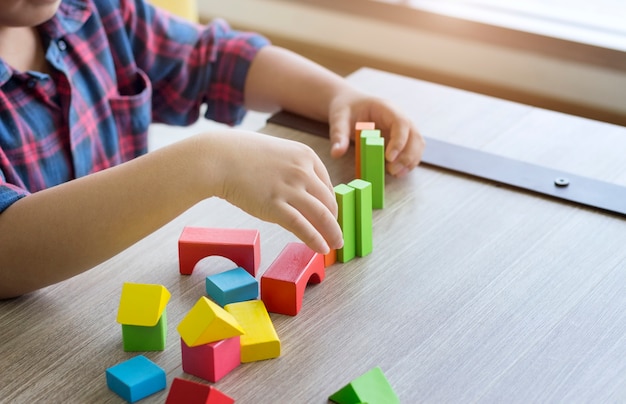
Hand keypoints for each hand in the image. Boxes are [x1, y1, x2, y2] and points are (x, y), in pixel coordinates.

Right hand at [209, 130, 343, 253]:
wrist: (218, 158)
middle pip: (328, 201)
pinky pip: (302, 226)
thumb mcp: (277, 154)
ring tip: (336, 244)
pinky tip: (321, 248)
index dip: (331, 204)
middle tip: (336, 234)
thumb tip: (303, 192)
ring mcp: (290, 189)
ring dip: (332, 233)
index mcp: (305, 156)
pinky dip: (315, 239)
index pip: (327, 185)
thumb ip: (293, 170)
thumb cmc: (242, 156)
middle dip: (334, 220)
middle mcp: (302, 171)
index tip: (330, 216)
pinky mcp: (275, 206)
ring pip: (321, 215)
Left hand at [327, 90, 424, 177]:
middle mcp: (399, 118)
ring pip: (417, 145)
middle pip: (414, 136)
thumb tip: (336, 153)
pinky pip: (412, 151)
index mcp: (387, 109)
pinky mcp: (402, 140)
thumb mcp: (339, 119)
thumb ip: (338, 135)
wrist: (350, 105)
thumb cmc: (346, 109)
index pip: (401, 123)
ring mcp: (403, 129)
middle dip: (407, 156)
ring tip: (395, 174)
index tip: (389, 158)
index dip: (399, 141)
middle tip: (392, 171)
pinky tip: (396, 172)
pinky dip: (407, 163)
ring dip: (410, 161)